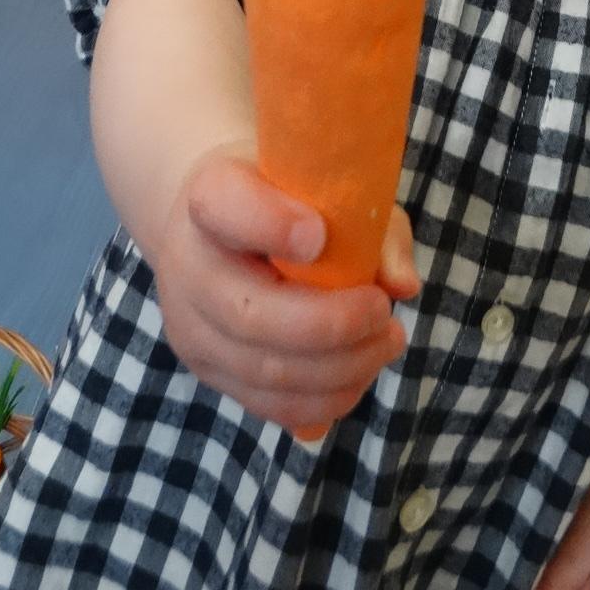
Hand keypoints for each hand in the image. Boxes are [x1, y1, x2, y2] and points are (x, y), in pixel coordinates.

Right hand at [154, 142, 419, 434]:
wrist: (218, 222)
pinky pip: (268, 403)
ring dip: (340, 369)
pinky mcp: (206, 370)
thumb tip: (403, 285)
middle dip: (333, 326)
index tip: (320, 235)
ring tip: (385, 343)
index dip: (272, 224)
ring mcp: (190, 325)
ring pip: (264, 370)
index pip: (224, 205)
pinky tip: (359, 371)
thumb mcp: (330, 186)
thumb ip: (371, 227)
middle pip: (250, 315)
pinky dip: (325, 398)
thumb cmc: (289, 197)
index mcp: (210, 193)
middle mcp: (186, 262)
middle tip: (384, 313)